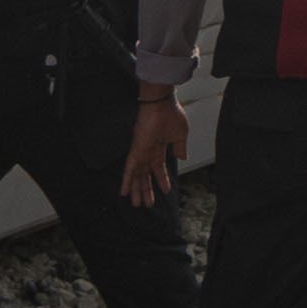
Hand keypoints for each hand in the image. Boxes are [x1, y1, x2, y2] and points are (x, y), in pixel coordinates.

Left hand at [120, 86, 188, 203]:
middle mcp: (149, 151)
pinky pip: (129, 169)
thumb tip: (182, 158)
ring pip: (138, 176)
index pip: (159, 167)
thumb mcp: (180, 135)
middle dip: (147, 189)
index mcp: (160, 147)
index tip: (166, 191)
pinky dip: (126, 181)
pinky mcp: (136, 151)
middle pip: (146, 175)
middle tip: (147, 203)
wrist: (161, 103)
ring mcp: (141, 152)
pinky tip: (124, 193)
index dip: (162, 179)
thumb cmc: (172, 114)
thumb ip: (180, 148)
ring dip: (137, 190)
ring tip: (137, 204)